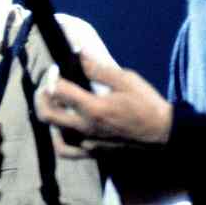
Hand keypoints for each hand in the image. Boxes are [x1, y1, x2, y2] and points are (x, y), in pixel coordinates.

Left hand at [33, 52, 172, 157]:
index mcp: (93, 108)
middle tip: (48, 84)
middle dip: (42, 95)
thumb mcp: (125, 80)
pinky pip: (65, 151)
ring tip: (54, 103)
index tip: (56, 69)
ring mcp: (87, 142)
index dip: (52, 77)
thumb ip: (98, 68)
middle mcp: (85, 127)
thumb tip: (79, 52)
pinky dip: (58, 139)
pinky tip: (61, 129)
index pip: (59, 91)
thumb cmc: (146, 104)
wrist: (163, 133)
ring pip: (53, 131)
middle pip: (48, 113)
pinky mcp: (92, 152)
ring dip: (50, 114)